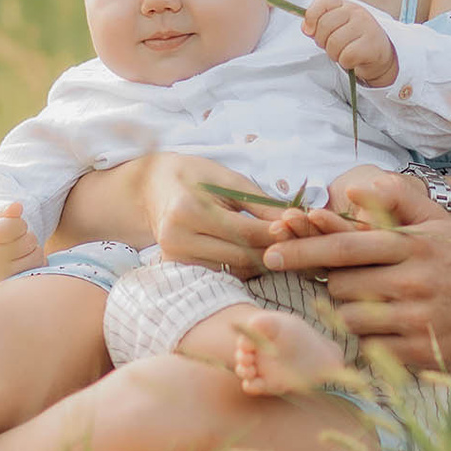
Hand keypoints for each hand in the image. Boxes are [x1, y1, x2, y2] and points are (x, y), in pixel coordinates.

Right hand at [0, 202, 46, 281]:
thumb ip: (7, 210)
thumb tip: (17, 206)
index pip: (19, 225)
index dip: (19, 224)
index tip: (10, 226)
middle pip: (30, 240)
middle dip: (27, 236)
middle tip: (14, 239)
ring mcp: (3, 274)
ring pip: (36, 256)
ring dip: (32, 250)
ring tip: (18, 250)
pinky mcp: (14, 283)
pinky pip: (38, 269)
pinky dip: (35, 262)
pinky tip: (22, 260)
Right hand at [141, 153, 292, 277]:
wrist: (153, 188)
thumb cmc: (195, 176)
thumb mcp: (229, 180)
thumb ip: (260, 204)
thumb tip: (292, 223)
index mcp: (188, 211)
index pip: (243, 232)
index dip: (274, 233)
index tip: (297, 228)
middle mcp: (177, 239)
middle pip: (240, 256)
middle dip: (272, 250)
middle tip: (294, 241)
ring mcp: (174, 257)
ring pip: (233, 270)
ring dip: (260, 261)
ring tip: (278, 246)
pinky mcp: (177, 268)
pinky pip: (221, 273)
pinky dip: (242, 266)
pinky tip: (254, 252)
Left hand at [261, 174, 450, 370]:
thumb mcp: (438, 224)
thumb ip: (396, 200)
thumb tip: (351, 190)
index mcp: (413, 245)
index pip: (344, 246)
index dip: (302, 249)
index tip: (271, 251)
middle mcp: (414, 280)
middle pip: (339, 285)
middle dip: (335, 284)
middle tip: (352, 284)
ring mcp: (416, 318)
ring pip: (349, 317)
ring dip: (349, 313)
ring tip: (375, 306)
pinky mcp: (418, 352)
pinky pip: (368, 347)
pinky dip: (367, 340)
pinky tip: (385, 330)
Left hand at [303, 0, 397, 87]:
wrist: (380, 57)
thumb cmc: (353, 42)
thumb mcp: (335, 29)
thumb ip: (318, 25)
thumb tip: (306, 27)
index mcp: (345, 6)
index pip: (323, 2)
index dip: (311, 17)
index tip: (310, 30)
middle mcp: (356, 12)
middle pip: (325, 25)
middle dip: (323, 41)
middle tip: (332, 46)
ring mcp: (366, 27)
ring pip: (334, 43)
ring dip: (335, 54)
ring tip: (344, 53)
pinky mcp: (371, 45)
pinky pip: (346, 57)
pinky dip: (346, 63)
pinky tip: (353, 59)